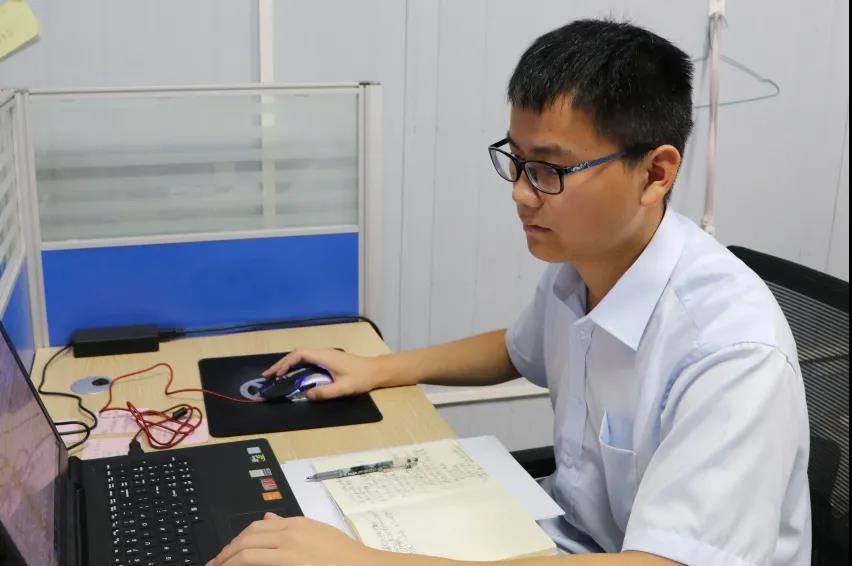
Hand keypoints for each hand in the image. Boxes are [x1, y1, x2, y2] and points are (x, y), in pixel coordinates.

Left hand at [207, 514, 382, 565]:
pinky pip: (256, 563)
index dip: (237, 540)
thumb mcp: (319, 533)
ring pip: (247, 551)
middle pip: (248, 538)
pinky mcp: (291, 563)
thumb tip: (268, 517)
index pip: (257, 527)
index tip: (228, 551)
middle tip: (216, 563)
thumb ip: (291, 527)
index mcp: (297, 524)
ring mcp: (290, 550)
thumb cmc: (345, 556)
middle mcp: (291, 534)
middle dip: (227, 552)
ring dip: (228, 560)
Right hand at [262, 348, 386, 400]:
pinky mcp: (327, 360)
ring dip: (288, 365)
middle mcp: (323, 353)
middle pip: (297, 354)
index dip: (286, 363)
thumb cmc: (361, 377)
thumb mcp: (343, 388)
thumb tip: (306, 395)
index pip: (300, 355)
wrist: (376, 371)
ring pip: (301, 356)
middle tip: (267, 376)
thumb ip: (325, 392)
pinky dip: (296, 366)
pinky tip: (291, 375)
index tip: (276, 374)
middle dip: (281, 364)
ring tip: (275, 376)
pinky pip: (307, 360)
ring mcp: (325, 355)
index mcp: (325, 356)